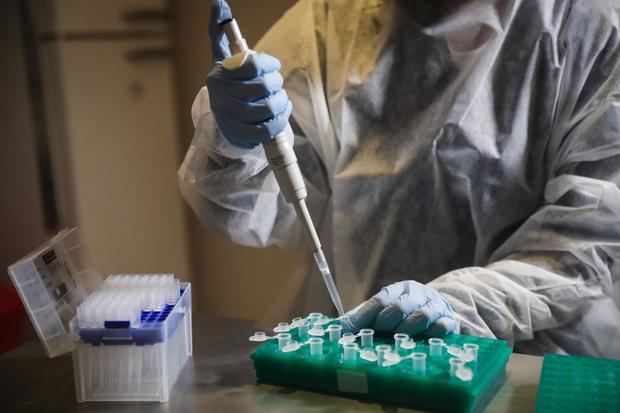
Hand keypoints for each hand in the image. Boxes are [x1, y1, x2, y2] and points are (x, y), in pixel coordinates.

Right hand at [206, 0, 292, 148]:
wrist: (224, 119)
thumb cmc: (229, 85)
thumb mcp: (222, 58)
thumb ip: (219, 31)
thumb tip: (218, 3)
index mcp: (219, 74)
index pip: (253, 63)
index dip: (269, 64)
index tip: (274, 66)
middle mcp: (222, 95)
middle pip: (264, 86)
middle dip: (277, 83)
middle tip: (277, 84)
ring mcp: (231, 117)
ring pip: (268, 107)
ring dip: (281, 101)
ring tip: (280, 98)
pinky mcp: (242, 135)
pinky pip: (268, 128)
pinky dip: (280, 119)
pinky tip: (281, 112)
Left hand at [342, 280, 457, 336]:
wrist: (439, 309)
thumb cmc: (404, 315)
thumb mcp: (381, 312)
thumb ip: (360, 318)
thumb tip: (335, 329)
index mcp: (398, 289)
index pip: (380, 299)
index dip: (365, 316)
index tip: (352, 330)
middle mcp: (417, 293)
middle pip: (400, 305)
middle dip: (387, 322)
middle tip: (380, 332)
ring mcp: (435, 305)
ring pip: (422, 315)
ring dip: (408, 329)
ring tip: (399, 338)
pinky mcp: (450, 320)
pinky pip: (442, 326)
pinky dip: (432, 333)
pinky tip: (424, 340)